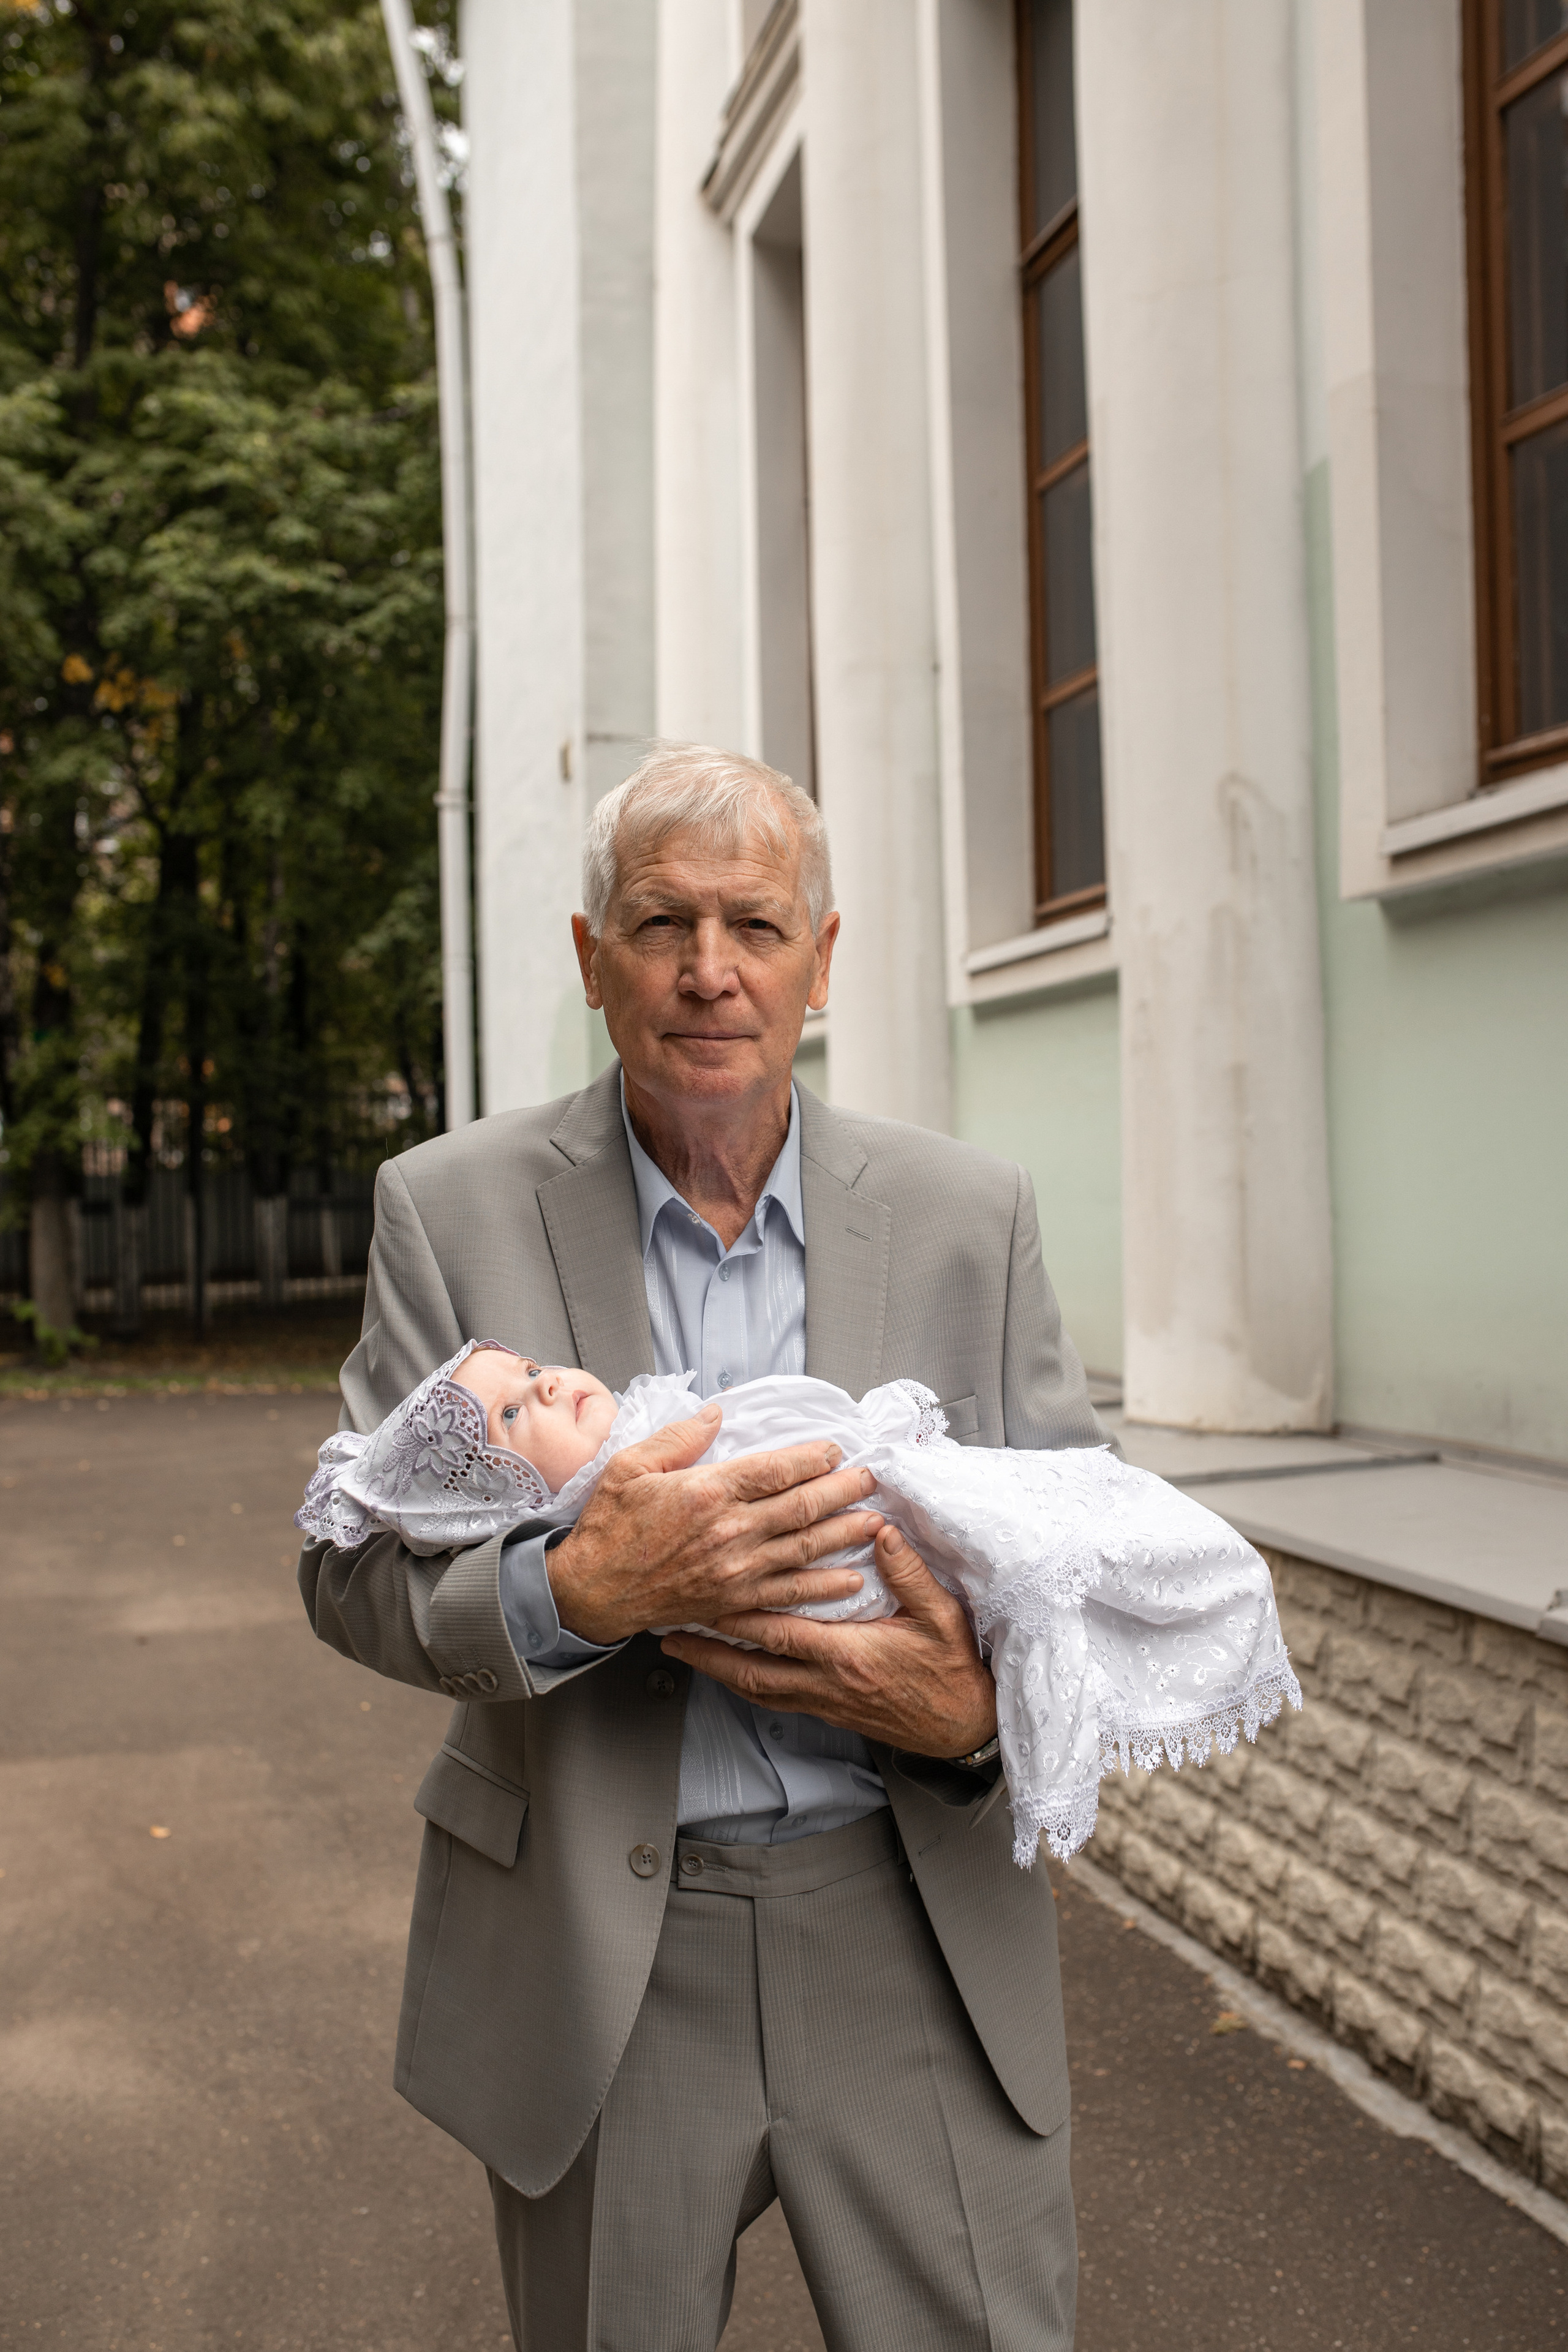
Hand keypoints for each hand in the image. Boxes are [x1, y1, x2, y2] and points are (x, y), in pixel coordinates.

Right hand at [545, 1405, 886, 1645]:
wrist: (593, 1591)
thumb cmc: (609, 1529)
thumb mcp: (631, 1467)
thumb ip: (678, 1438)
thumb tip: (716, 1413)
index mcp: (707, 1492)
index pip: (776, 1470)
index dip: (812, 1458)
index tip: (835, 1450)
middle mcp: (730, 1531)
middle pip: (802, 1507)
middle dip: (842, 1490)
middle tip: (870, 1478)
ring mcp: (736, 1570)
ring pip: (805, 1548)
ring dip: (844, 1533)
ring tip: (874, 1520)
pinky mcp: (734, 1600)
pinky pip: (790, 1594)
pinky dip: (824, 1588)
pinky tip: (849, 1581)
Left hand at [659, 1525, 997, 1758]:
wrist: (964, 1726)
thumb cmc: (951, 1671)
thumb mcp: (941, 1615)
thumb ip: (910, 1573)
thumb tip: (884, 1532)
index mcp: (848, 1654)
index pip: (781, 1633)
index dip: (740, 1618)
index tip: (707, 1599)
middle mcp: (827, 1682)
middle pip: (752, 1670)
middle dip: (708, 1653)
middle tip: (670, 1634)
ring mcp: (824, 1702)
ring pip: (757, 1689)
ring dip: (718, 1671)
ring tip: (685, 1653)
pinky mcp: (828, 1712)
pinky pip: (774, 1699)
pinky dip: (746, 1684)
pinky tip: (731, 1672)